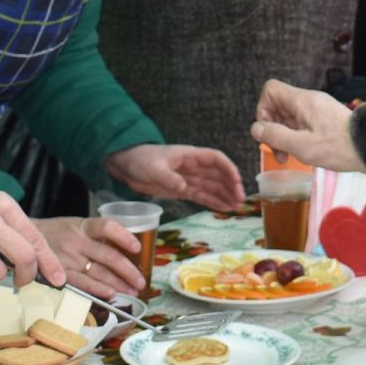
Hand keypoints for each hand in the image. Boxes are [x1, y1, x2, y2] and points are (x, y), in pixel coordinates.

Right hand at [33, 216, 146, 298]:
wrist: (22, 239)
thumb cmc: (55, 233)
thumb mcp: (74, 225)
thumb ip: (95, 235)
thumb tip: (123, 248)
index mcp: (82, 225)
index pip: (107, 227)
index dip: (124, 237)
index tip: (138, 247)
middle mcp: (76, 241)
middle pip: (108, 255)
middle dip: (128, 270)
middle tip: (141, 281)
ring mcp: (67, 258)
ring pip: (98, 272)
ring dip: (118, 283)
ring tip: (132, 291)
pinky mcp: (59, 273)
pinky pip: (82, 283)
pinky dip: (98, 290)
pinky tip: (111, 294)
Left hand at [106, 143, 246, 212]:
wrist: (125, 166)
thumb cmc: (140, 160)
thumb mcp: (153, 168)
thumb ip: (169, 177)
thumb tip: (184, 186)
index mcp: (189, 156)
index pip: (215, 159)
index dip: (228, 169)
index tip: (236, 182)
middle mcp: (192, 167)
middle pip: (217, 175)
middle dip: (230, 186)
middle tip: (240, 200)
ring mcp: (188, 179)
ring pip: (211, 187)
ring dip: (224, 195)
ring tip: (236, 207)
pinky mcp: (181, 190)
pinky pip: (201, 196)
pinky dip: (212, 202)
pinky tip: (223, 208)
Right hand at [250, 80, 363, 171]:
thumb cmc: (339, 147)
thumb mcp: (302, 146)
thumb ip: (276, 136)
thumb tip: (256, 129)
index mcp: (302, 101)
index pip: (270, 90)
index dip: (262, 109)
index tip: (269, 131)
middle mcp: (309, 100)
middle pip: (278, 105)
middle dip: (273, 128)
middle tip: (280, 152)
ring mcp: (317, 108)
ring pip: (289, 116)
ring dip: (284, 135)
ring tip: (291, 156)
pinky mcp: (324, 118)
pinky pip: (301, 122)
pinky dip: (297, 136)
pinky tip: (304, 152)